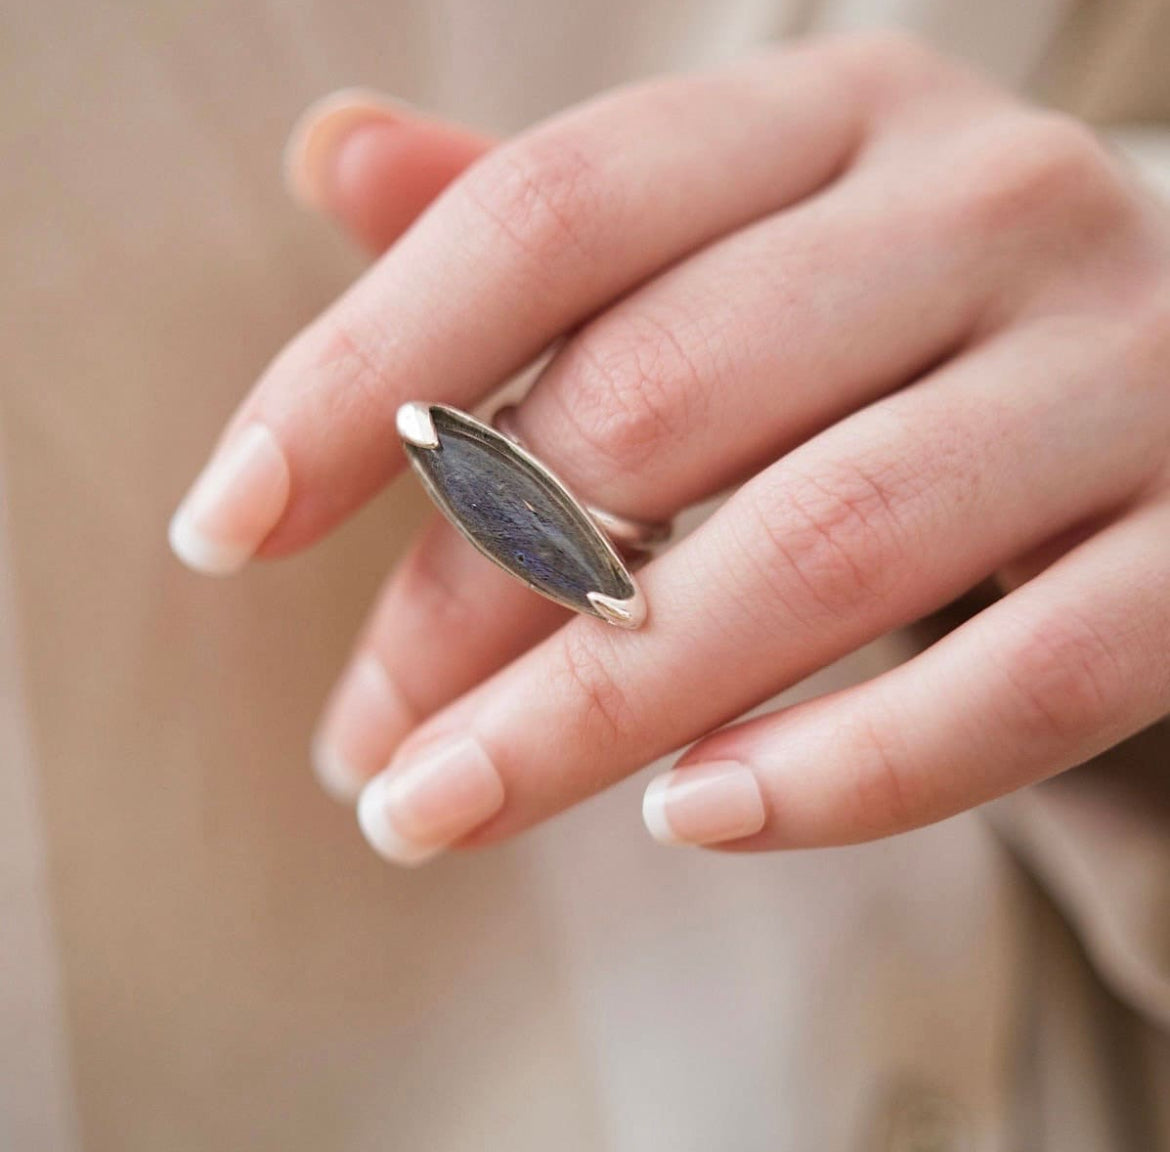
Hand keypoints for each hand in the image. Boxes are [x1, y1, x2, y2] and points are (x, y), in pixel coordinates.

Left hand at [170, 35, 1169, 864]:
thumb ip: (548, 226)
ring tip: (443, 810)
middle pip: (658, 402)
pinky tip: (688, 817)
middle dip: (466, 599)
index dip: (363, 370)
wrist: (1168, 379)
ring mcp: (1123, 373)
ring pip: (822, 549)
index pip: (550, 216)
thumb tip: (333, 158)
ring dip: (595, 709)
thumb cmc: (896, 329)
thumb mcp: (734, 242)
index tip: (226, 525)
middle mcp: (987, 206)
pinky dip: (847, 769)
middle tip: (364, 747)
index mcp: (836, 115)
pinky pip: (1022, 682)